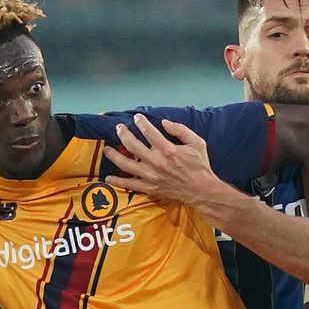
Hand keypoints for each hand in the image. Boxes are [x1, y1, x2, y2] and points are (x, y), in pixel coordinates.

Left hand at [103, 114, 218, 204]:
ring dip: (114, 156)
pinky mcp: (149, 188)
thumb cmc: (200, 166)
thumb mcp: (197, 143)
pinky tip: (109, 177)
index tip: (136, 118)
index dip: (141, 122)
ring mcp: (151, 176)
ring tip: (107, 149)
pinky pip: (130, 184)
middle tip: (118, 128)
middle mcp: (156, 162)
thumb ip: (180, 130)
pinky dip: (118, 181)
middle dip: (123, 134)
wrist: (201, 191)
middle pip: (133, 145)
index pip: (149, 132)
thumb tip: (164, 122)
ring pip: (126, 164)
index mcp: (168, 150)